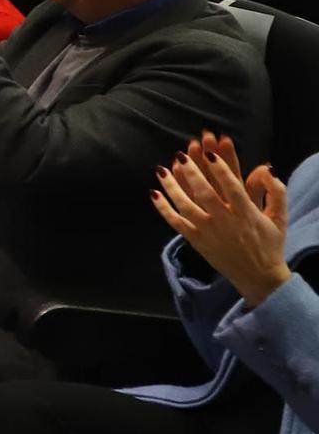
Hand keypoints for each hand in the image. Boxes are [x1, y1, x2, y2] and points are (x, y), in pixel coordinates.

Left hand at [153, 134, 291, 308]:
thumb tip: (266, 168)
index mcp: (247, 215)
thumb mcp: (280, 219)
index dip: (221, 170)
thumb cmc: (270, 245)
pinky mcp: (197, 242)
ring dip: (172, 188)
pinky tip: (154, 193)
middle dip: (192, 174)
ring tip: (160, 169)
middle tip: (181, 155)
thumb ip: (276, 192)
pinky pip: (176, 224)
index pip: (233, 189)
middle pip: (206, 195)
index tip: (210, 154)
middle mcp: (226, 223)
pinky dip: (163, 209)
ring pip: (186, 207)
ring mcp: (209, 233)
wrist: (259, 278)